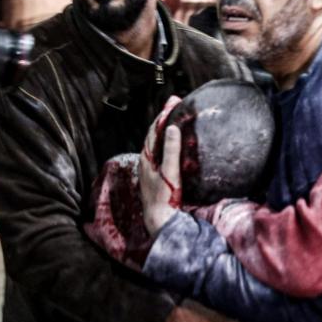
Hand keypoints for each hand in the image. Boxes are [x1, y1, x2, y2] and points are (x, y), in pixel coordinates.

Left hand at [139, 96, 183, 235]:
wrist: (159, 221)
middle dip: (164, 119)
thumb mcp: (170, 172)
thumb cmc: (164, 198)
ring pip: (156, 144)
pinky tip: (174, 146)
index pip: (154, 130)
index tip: (173, 100)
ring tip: (175, 120)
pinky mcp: (155, 176)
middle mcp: (146, 162)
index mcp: (147, 158)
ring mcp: (150, 169)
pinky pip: (160, 153)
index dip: (163, 114)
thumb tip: (171, 128)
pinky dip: (166, 144)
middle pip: (154, 135)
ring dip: (165, 131)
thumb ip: (170, 150)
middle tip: (175, 105)